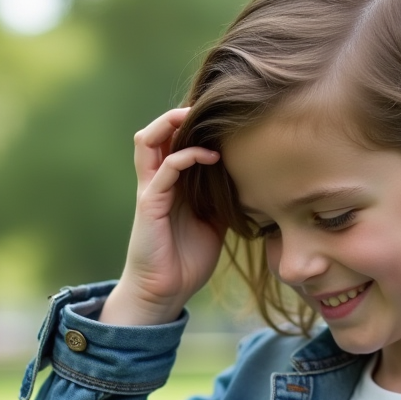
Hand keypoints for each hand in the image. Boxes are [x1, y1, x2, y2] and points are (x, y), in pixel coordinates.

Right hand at [101, 108, 224, 325]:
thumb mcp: (214, 222)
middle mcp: (155, 182)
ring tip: (197, 116)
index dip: (188, 124)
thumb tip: (253, 181)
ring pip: (148, 142)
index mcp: (169, 184)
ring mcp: (150, 191)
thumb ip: (222, 197)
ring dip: (171, 124)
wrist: (165, 292)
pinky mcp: (149, 205)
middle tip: (204, 107)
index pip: (170, 141)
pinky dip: (185, 157)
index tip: (218, 115)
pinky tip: (210, 157)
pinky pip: (163, 170)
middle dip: (175, 114)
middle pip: (153, 133)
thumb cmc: (187, 259)